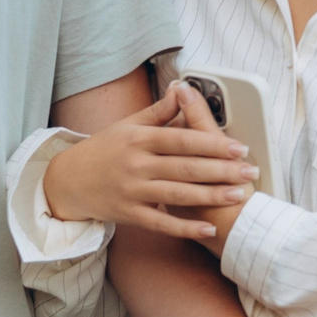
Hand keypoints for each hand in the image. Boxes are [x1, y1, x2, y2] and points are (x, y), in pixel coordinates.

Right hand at [44, 84, 255, 240]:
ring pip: (178, 194)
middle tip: (249, 173)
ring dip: (210, 196)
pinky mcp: (129, 214)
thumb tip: (184, 88)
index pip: (182, 140)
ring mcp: (132, 190)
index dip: (212, 144)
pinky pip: (161, 222)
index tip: (239, 148)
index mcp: (139, 138)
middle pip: (185, 167)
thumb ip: (159, 111)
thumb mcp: (128, 125)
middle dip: (221, 170)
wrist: (67, 181)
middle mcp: (136, 164)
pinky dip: (184, 227)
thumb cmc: (103, 150)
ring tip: (237, 195)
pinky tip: (208, 228)